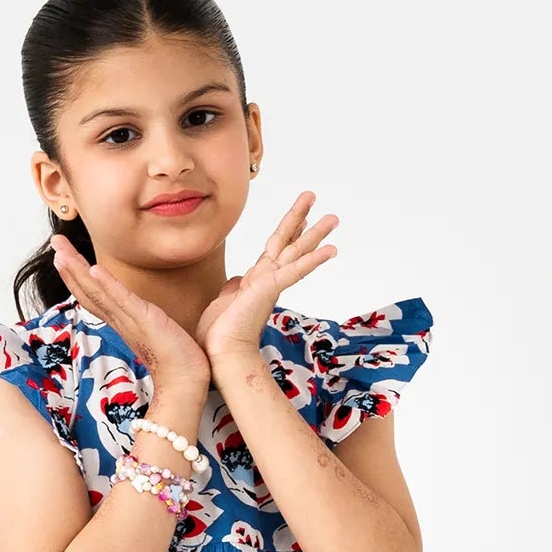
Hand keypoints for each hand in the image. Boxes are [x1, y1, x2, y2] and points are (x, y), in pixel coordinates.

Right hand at [47, 229, 211, 395]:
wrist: (186, 381)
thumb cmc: (176, 359)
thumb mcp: (156, 330)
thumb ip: (146, 319)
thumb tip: (148, 313)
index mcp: (122, 321)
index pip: (92, 296)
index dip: (76, 276)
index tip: (63, 255)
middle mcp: (120, 320)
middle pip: (87, 290)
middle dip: (70, 265)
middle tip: (55, 240)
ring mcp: (130, 321)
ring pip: (97, 293)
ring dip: (78, 271)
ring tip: (62, 252)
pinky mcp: (145, 321)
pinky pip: (122, 301)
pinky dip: (107, 285)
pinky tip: (94, 270)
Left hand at [195, 190, 338, 372]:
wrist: (220, 355)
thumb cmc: (218, 336)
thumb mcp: (222, 303)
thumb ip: (233, 289)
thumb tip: (238, 281)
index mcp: (256, 281)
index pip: (274, 250)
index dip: (287, 231)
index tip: (300, 217)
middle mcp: (267, 280)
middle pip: (287, 243)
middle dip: (300, 219)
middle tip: (313, 197)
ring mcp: (271, 285)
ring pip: (295, 251)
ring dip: (314, 233)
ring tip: (333, 217)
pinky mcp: (270, 290)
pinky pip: (295, 271)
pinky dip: (312, 260)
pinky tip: (331, 250)